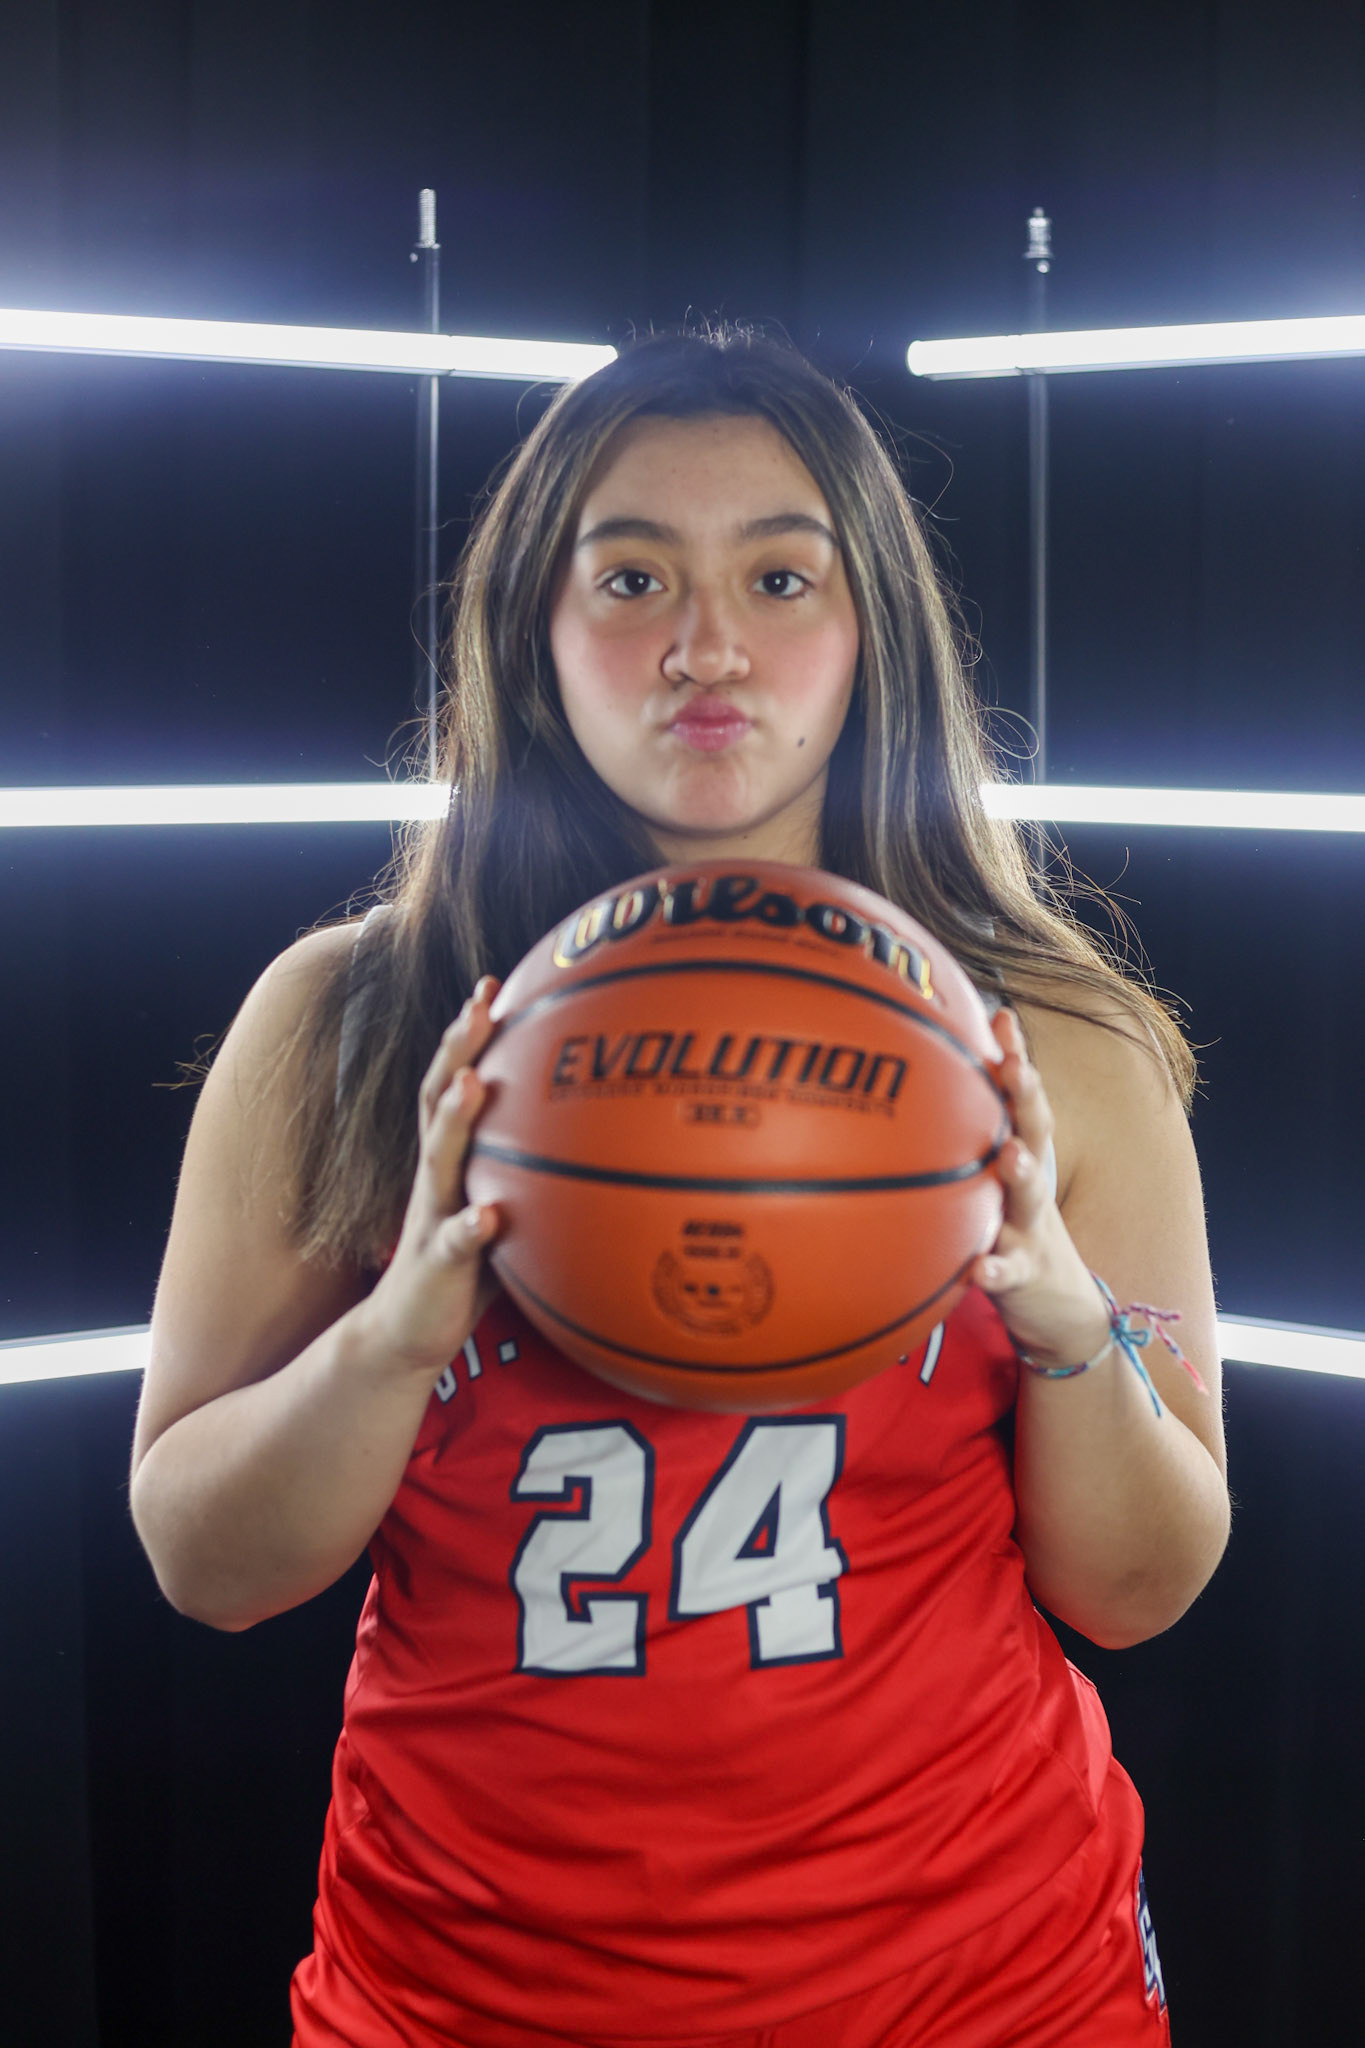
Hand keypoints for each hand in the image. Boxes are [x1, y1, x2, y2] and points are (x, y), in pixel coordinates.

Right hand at [355, 977, 502, 1373]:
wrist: (407, 1331)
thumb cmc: (467, 1263)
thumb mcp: (503, 1204)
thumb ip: (538, 1171)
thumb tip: (610, 1138)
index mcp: (453, 1159)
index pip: (457, 1080)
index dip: (470, 1034)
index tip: (493, 983)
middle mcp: (437, 1176)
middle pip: (440, 1099)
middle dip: (458, 1049)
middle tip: (477, 1007)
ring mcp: (432, 1216)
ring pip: (439, 1158)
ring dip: (455, 1119)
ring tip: (473, 1085)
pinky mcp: (435, 1264)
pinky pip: (452, 1242)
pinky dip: (467, 1228)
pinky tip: (486, 1217)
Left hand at [970, 1008, 1110, 1369]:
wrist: (1058, 1306)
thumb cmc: (1010, 1225)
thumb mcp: (994, 1177)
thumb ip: (969, 1133)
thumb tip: (920, 1084)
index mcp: (1021, 1155)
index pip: (1021, 1099)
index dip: (1014, 1058)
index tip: (1000, 1017)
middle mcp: (1030, 1184)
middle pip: (1036, 1133)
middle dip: (1027, 1097)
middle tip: (1017, 1066)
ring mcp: (1031, 1228)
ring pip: (1028, 1198)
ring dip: (1021, 1174)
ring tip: (1009, 1155)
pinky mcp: (1025, 1276)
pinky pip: (1008, 1273)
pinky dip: (994, 1271)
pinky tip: (977, 1270)